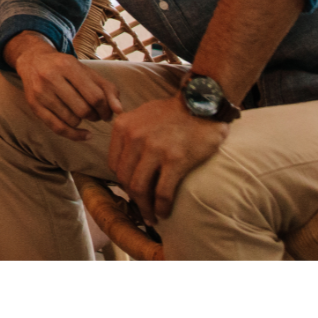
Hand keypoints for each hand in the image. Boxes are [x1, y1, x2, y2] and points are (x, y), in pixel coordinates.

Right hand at [15, 46, 122, 141]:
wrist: (33, 60)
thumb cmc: (66, 68)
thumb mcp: (87, 72)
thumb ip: (107, 89)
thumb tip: (118, 111)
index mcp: (68, 65)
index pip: (95, 96)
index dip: (106, 109)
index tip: (108, 113)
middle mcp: (51, 77)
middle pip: (83, 109)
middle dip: (95, 116)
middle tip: (96, 115)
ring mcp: (41, 93)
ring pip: (71, 120)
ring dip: (83, 122)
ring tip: (84, 115)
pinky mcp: (34, 106)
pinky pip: (58, 128)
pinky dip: (75, 135)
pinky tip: (84, 134)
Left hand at [107, 96, 230, 225]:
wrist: (203, 102)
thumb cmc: (173, 112)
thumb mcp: (141, 114)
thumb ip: (128, 134)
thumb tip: (124, 162)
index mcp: (123, 127)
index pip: (114, 165)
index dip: (122, 182)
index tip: (131, 190)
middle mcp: (135, 137)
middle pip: (125, 179)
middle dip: (132, 198)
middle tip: (142, 208)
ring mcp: (154, 149)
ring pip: (140, 189)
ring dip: (145, 208)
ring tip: (151, 216)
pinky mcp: (175, 160)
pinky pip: (162, 192)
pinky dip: (161, 207)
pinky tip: (164, 212)